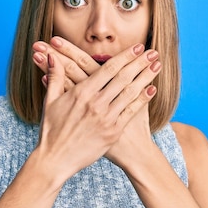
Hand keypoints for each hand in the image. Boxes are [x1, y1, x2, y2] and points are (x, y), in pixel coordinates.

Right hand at [33, 37, 161, 170]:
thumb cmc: (51, 131)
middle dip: (140, 63)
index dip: (125, 56)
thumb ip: (55, 76)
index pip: (108, 69)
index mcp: (81, 93)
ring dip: (146, 77)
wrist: (55, 160)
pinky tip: (152, 89)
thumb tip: (51, 56)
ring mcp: (106, 118)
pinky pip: (131, 112)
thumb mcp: (50, 101)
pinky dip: (143, 100)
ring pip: (130, 92)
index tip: (137, 47)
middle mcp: (96, 103)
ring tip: (157, 66)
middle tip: (154, 52)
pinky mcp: (112, 133)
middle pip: (123, 77)